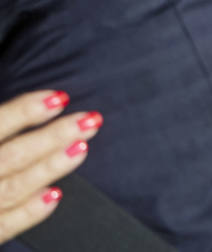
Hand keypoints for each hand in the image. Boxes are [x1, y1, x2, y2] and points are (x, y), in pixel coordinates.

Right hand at [0, 91, 102, 242]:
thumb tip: (23, 109)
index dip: (25, 111)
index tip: (60, 98)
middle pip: (10, 157)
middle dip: (52, 137)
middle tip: (89, 120)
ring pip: (11, 189)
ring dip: (50, 168)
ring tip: (82, 147)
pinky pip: (3, 227)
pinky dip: (30, 213)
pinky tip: (56, 195)